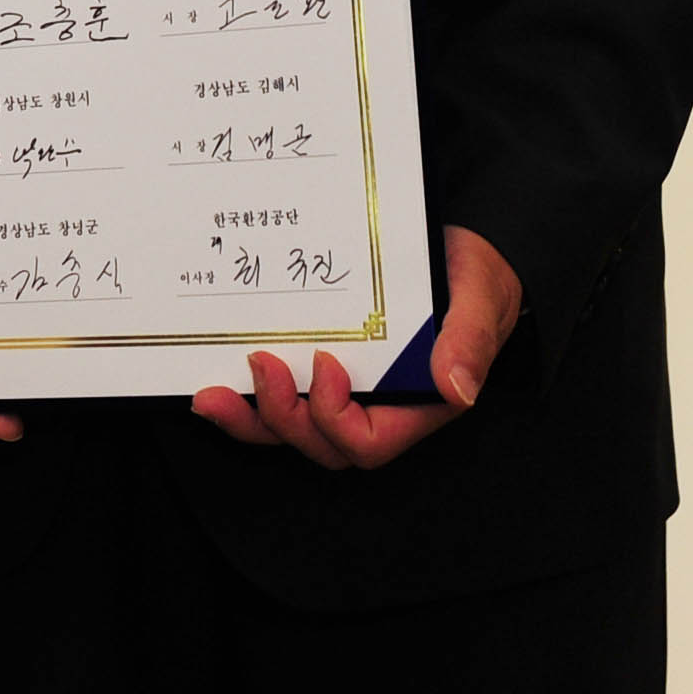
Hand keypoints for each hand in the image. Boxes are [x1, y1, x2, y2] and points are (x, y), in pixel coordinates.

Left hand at [188, 225, 520, 470]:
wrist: (461, 251)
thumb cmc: (477, 278)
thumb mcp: (482, 297)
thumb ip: (469, 339)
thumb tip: (457, 387)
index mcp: (417, 404)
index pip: (367, 442)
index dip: (336, 417)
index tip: (325, 362)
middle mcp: (376, 407)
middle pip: (319, 442)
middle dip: (281, 416)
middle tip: (258, 365)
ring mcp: (345, 390)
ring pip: (291, 427)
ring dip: (250, 417)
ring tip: (210, 394)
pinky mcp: (319, 365)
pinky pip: (282, 396)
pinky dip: (248, 394)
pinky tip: (215, 376)